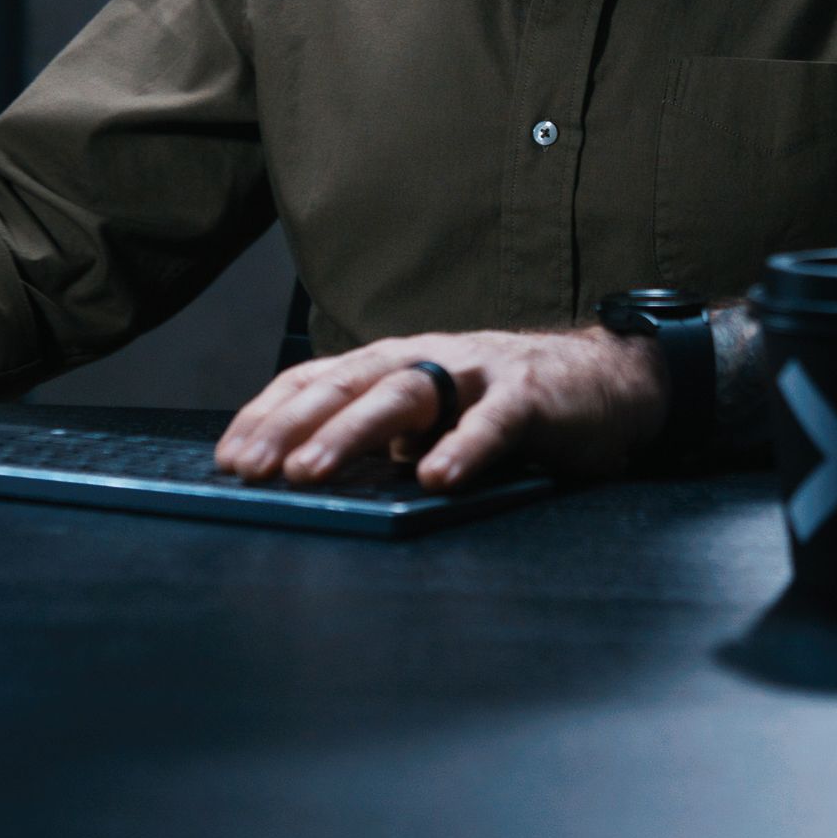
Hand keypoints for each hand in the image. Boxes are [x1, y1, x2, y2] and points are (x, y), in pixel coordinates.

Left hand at [214, 327, 663, 491]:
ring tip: (312, 472)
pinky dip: (464, 447)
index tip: (229, 457)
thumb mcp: (432, 422)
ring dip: (352, 433)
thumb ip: (380, 443)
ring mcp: (478, 372)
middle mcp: (428, 357)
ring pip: (406, 395)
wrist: (607, 383)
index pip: (317, 380)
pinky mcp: (531, 395)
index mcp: (396, 363)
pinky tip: (437, 478)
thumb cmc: (504, 409)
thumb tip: (305, 480)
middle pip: (347, 384)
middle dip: (292, 426)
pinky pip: (493, 421)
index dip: (270, 414)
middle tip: (251, 468)